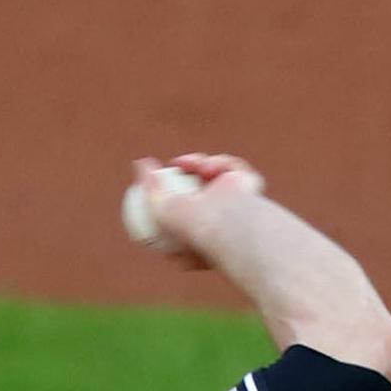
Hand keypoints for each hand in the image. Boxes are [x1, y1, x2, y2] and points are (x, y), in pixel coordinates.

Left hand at [127, 153, 265, 271]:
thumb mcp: (158, 207)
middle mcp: (221, 216)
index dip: (170, 187)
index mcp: (200, 227)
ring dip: (202, 163)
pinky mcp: (250, 186)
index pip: (183, 203)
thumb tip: (139, 163)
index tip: (158, 175)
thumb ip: (148, 185)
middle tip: (178, 162)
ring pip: (217, 171)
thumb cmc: (191, 228)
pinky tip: (211, 168)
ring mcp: (238, 201)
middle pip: (201, 183)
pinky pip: (234, 165)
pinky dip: (222, 163)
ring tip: (194, 164)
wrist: (225, 225)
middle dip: (188, 169)